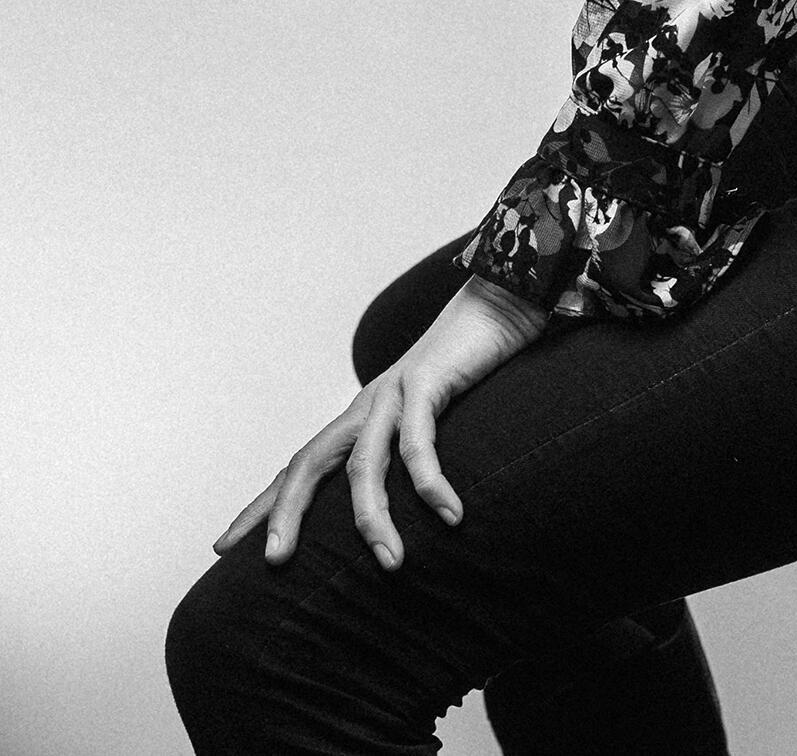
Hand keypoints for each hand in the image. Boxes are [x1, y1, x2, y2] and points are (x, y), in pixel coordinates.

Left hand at [213, 275, 549, 569]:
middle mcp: (367, 405)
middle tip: (274, 563)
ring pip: (364, 464)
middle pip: (309, 462)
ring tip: (392, 564)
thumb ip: (412, 452)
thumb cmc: (469, 367)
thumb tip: (407, 504)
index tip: (224, 547)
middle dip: (286, 513)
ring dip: (373, 518)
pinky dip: (430, 481)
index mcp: (362, 417)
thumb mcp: (432, 417)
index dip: (264, 507)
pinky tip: (449, 514)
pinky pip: (419, 440)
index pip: (301, 466)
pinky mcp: (428, 380)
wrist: (502, 301)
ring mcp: (395, 391)